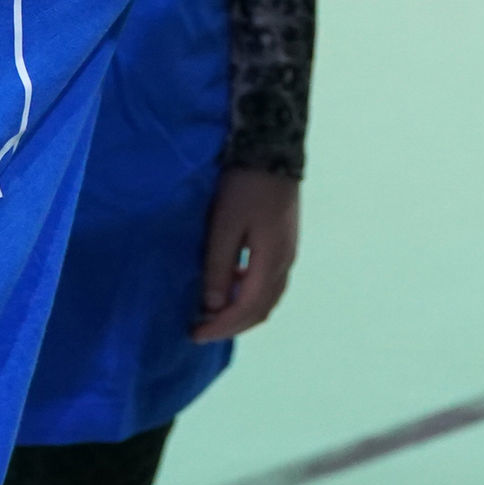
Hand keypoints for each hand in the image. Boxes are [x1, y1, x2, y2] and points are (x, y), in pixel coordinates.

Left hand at [191, 167, 299, 341]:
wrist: (274, 150)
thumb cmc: (245, 187)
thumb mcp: (224, 226)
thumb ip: (218, 267)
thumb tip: (212, 306)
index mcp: (271, 262)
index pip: (247, 309)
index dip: (221, 327)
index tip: (195, 334)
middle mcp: (285, 263)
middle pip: (261, 310)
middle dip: (232, 325)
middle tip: (202, 329)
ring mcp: (288, 253)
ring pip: (267, 298)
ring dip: (241, 311)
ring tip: (213, 312)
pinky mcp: (285, 242)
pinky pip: (268, 282)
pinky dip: (248, 293)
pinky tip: (229, 283)